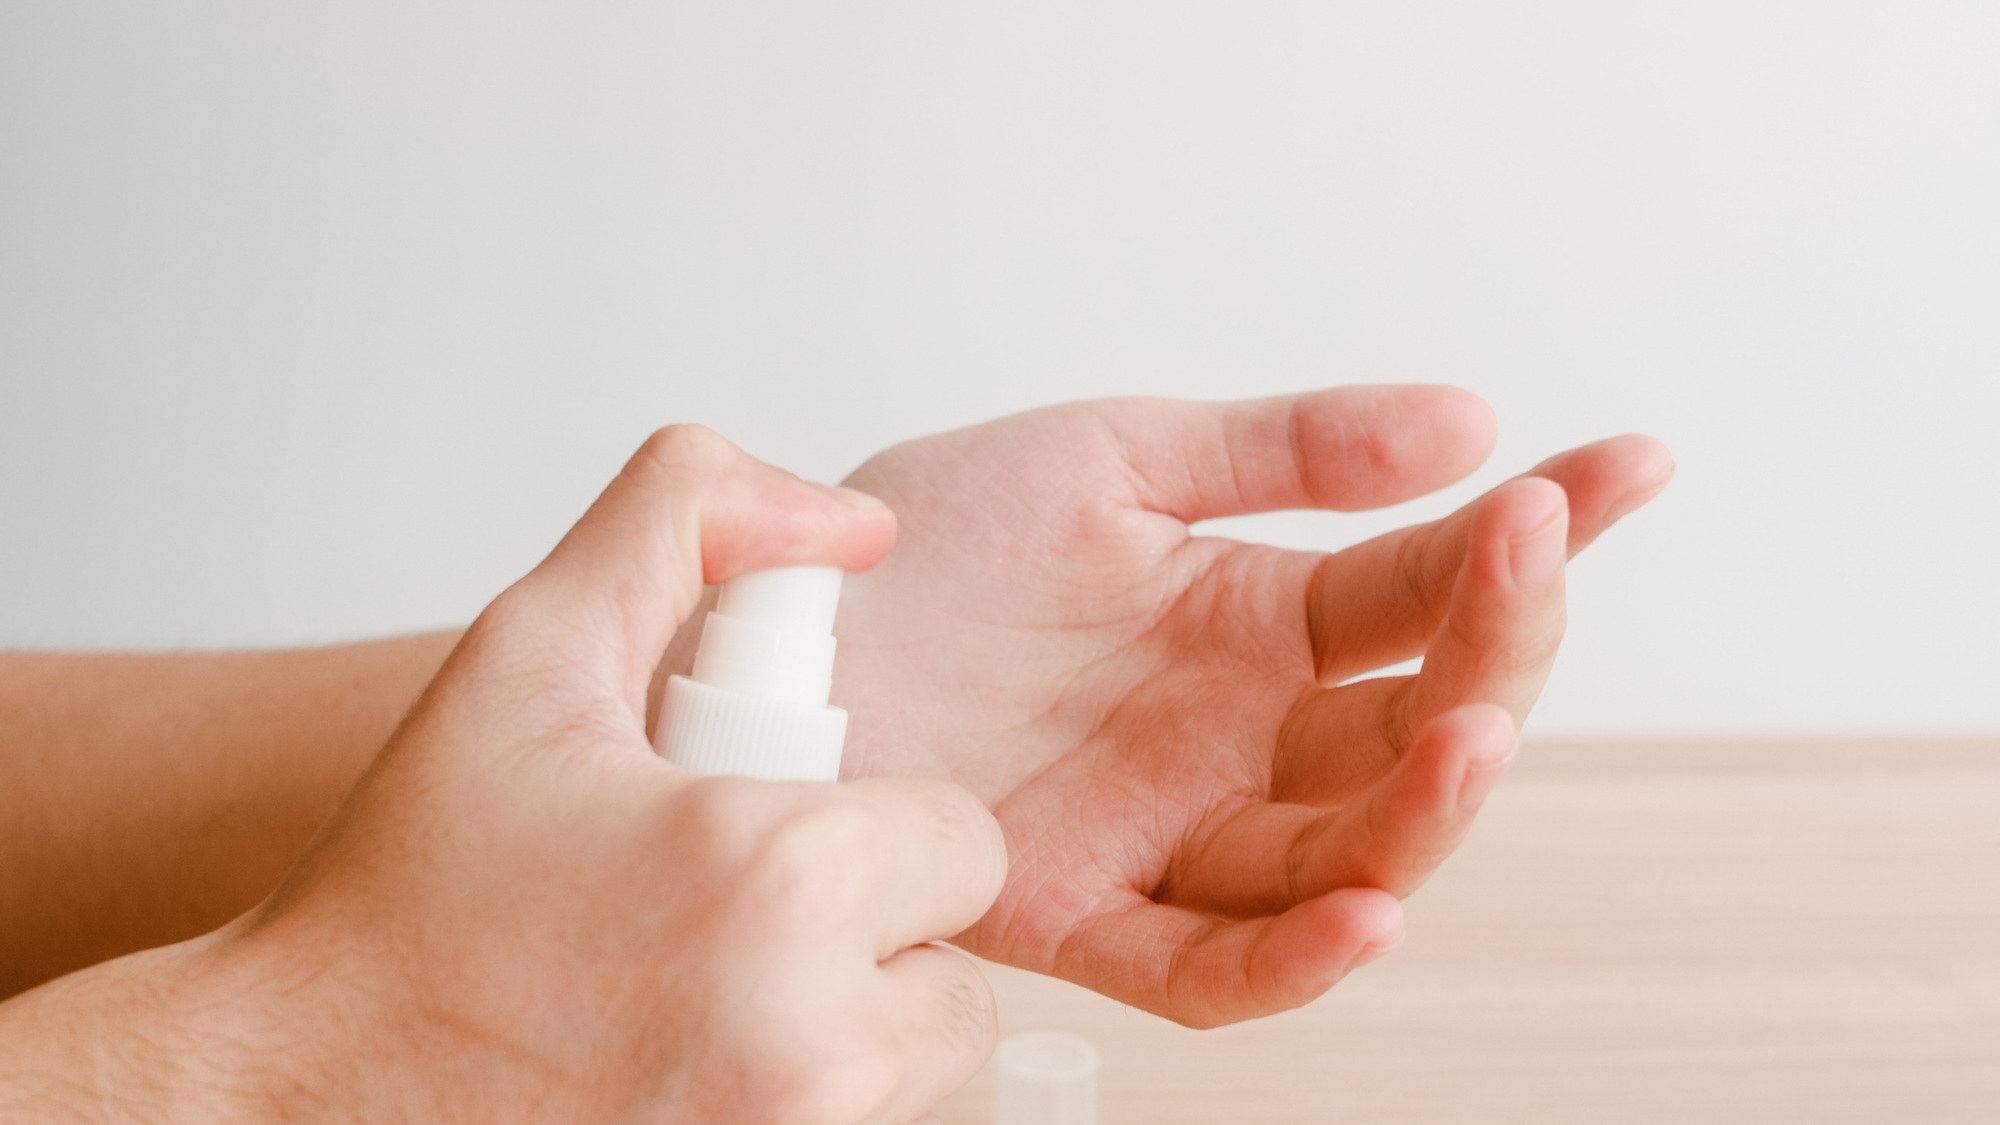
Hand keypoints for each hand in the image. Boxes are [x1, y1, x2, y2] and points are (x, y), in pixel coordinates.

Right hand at [205, 428, 1004, 1122]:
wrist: (288, 1096)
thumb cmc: (407, 893)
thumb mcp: (530, 651)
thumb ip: (686, 519)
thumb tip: (852, 523)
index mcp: (780, 883)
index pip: (966, 843)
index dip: (879, 826)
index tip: (773, 832)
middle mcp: (812, 1050)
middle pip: (957, 979)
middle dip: (875, 940)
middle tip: (737, 920)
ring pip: (914, 1075)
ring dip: (847, 1033)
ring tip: (707, 994)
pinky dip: (800, 1107)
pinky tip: (689, 1071)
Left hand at [831, 386, 1672, 1026]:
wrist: (775, 623)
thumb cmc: (929, 543)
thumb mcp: (1109, 456)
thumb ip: (1282, 449)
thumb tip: (1471, 423)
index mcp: (1256, 622)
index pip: (1428, 590)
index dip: (1532, 539)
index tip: (1627, 469)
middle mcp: (1239, 738)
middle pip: (1414, 728)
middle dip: (1491, 654)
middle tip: (1525, 566)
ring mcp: (1175, 830)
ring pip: (1345, 852)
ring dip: (1423, 810)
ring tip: (1472, 727)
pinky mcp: (1090, 911)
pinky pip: (1213, 963)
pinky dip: (1296, 957)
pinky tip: (1370, 913)